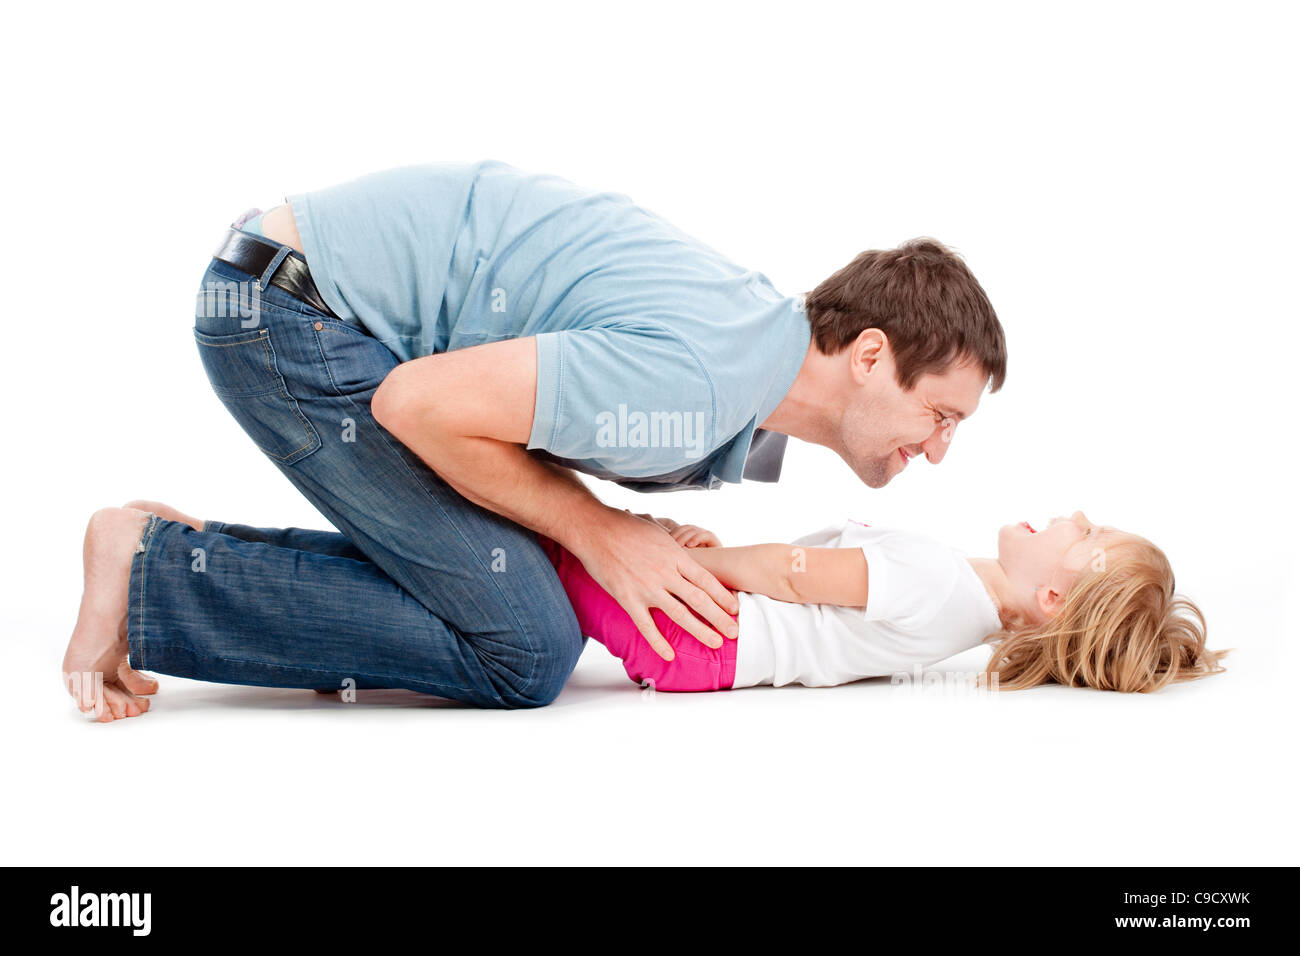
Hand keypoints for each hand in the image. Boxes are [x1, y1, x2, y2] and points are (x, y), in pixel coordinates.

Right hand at [578, 509, 739, 660]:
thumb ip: (673, 545)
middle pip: (699, 599)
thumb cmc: (625, 526)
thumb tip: (685, 549)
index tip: (735, 608)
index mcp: (674, 555)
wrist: (595, 529)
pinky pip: (646, 625)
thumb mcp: (658, 531)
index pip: (706, 579)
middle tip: (735, 632)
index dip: (722, 596)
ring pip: (680, 614)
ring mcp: (647, 587)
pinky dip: (658, 642)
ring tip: (715, 643)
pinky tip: (669, 655)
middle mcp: (665, 572)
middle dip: (720, 617)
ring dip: (700, 630)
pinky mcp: (627, 598)